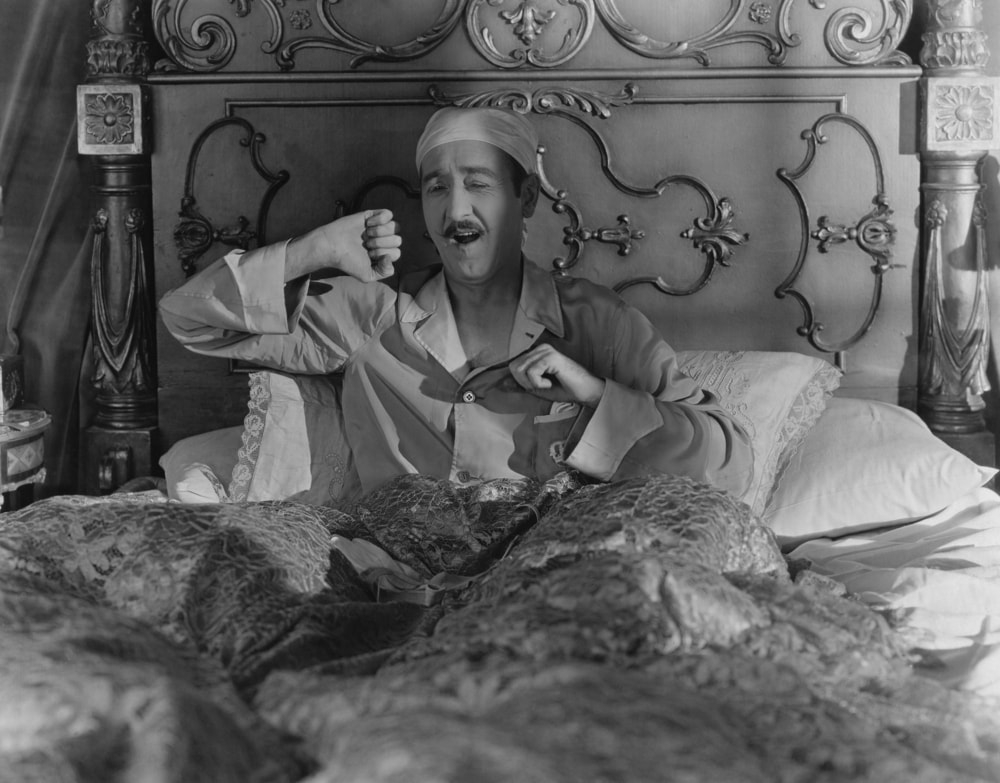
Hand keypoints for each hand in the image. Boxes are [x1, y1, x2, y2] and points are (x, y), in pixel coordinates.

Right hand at [286, 209, 401, 282]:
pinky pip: (388, 214)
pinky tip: (368, 224)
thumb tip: (390, 257)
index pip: (397, 253)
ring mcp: (379, 227)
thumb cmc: (348, 261)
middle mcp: (384, 240)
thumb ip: (384, 272)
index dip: (383, 254)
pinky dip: (380, 220)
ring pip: (395, 226)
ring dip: (380, 232)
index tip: (368, 255)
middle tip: (366, 245)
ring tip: (366, 235)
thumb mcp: (367, 275)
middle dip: (381, 244)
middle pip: (398, 240)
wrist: (332, 246)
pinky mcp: (372, 215)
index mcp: (384, 253)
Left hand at [508, 344, 605, 407]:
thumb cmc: (565, 389)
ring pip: (520, 369)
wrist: (586, 392)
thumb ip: (520, 385)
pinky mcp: (551, 357)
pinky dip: (539, 383)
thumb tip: (502, 383)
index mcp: (536, 353)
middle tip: (543, 386)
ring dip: (532, 383)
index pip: (513, 365)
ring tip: (548, 384)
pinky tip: (552, 382)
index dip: (520, 381)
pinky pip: (531, 372)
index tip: (538, 385)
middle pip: (514, 367)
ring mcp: (546, 351)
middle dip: (524, 382)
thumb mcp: (537, 389)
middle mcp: (540, 348)